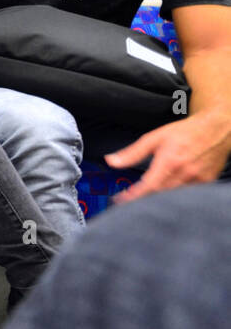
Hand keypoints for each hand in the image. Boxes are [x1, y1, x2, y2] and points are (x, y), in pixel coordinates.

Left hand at [105, 113, 230, 202]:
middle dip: (142, 199)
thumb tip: (112, 161)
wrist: (217, 128)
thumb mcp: (154, 138)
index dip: (133, 196)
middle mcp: (185, 172)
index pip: (148, 186)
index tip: (120, 200)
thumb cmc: (186, 132)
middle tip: (129, 200)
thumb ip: (132, 153)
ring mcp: (197, 179)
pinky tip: (166, 192)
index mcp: (169, 161)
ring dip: (158, 199)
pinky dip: (175, 196)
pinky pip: (187, 194)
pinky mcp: (206, 182)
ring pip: (173, 197)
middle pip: (160, 194)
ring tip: (145, 197)